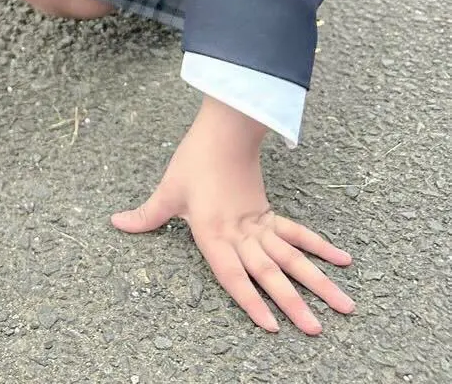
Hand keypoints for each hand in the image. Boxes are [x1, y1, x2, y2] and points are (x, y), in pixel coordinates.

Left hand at [111, 96, 354, 334]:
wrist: (223, 130)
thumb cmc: (193, 161)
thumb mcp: (167, 191)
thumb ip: (147, 215)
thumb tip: (117, 223)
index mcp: (214, 233)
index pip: (234, 275)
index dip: (251, 301)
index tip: (272, 327)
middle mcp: (241, 234)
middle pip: (270, 273)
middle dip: (294, 303)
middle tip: (316, 330)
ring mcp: (259, 225)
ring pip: (293, 258)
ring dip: (318, 282)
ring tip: (344, 306)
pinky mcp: (269, 213)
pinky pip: (298, 234)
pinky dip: (320, 247)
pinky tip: (343, 261)